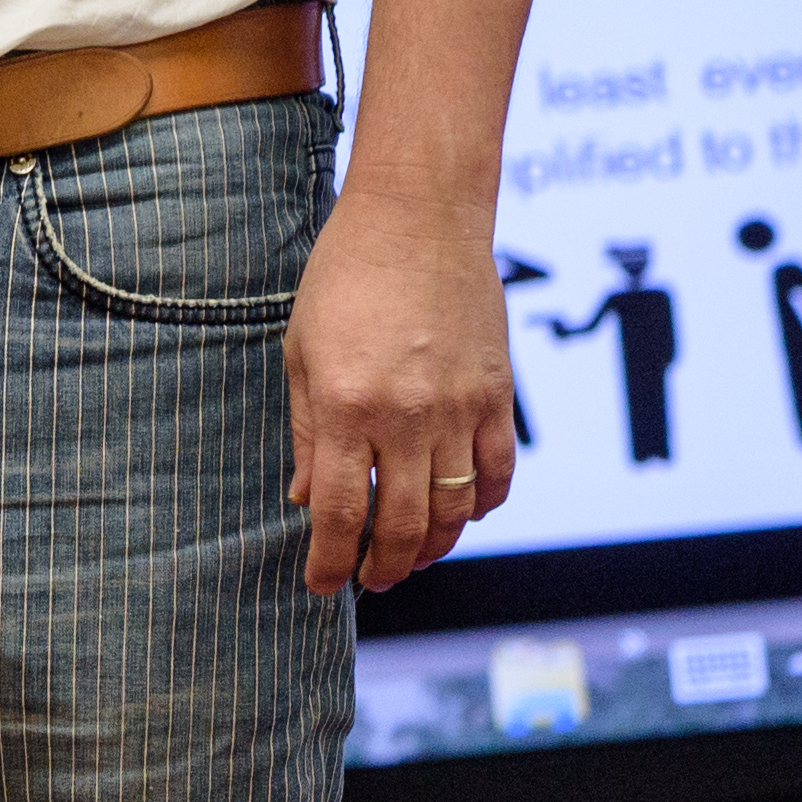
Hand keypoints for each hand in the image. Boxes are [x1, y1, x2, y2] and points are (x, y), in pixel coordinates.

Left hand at [284, 193, 514, 591]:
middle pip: (404, 525)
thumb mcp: (302, 351)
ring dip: (433, 548)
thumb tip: (306, 500)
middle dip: (382, 566)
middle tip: (369, 579)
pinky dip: (482, 507)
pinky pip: (499, 474)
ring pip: (456, 512)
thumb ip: (309, 432)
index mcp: (347, 405)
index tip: (321, 585)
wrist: (419, 216)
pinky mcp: (498, 396)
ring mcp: (460, 409)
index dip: (330, 561)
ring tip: (410, 557)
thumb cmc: (345, 276)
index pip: (340, 512)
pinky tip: (461, 514)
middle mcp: (407, 416)